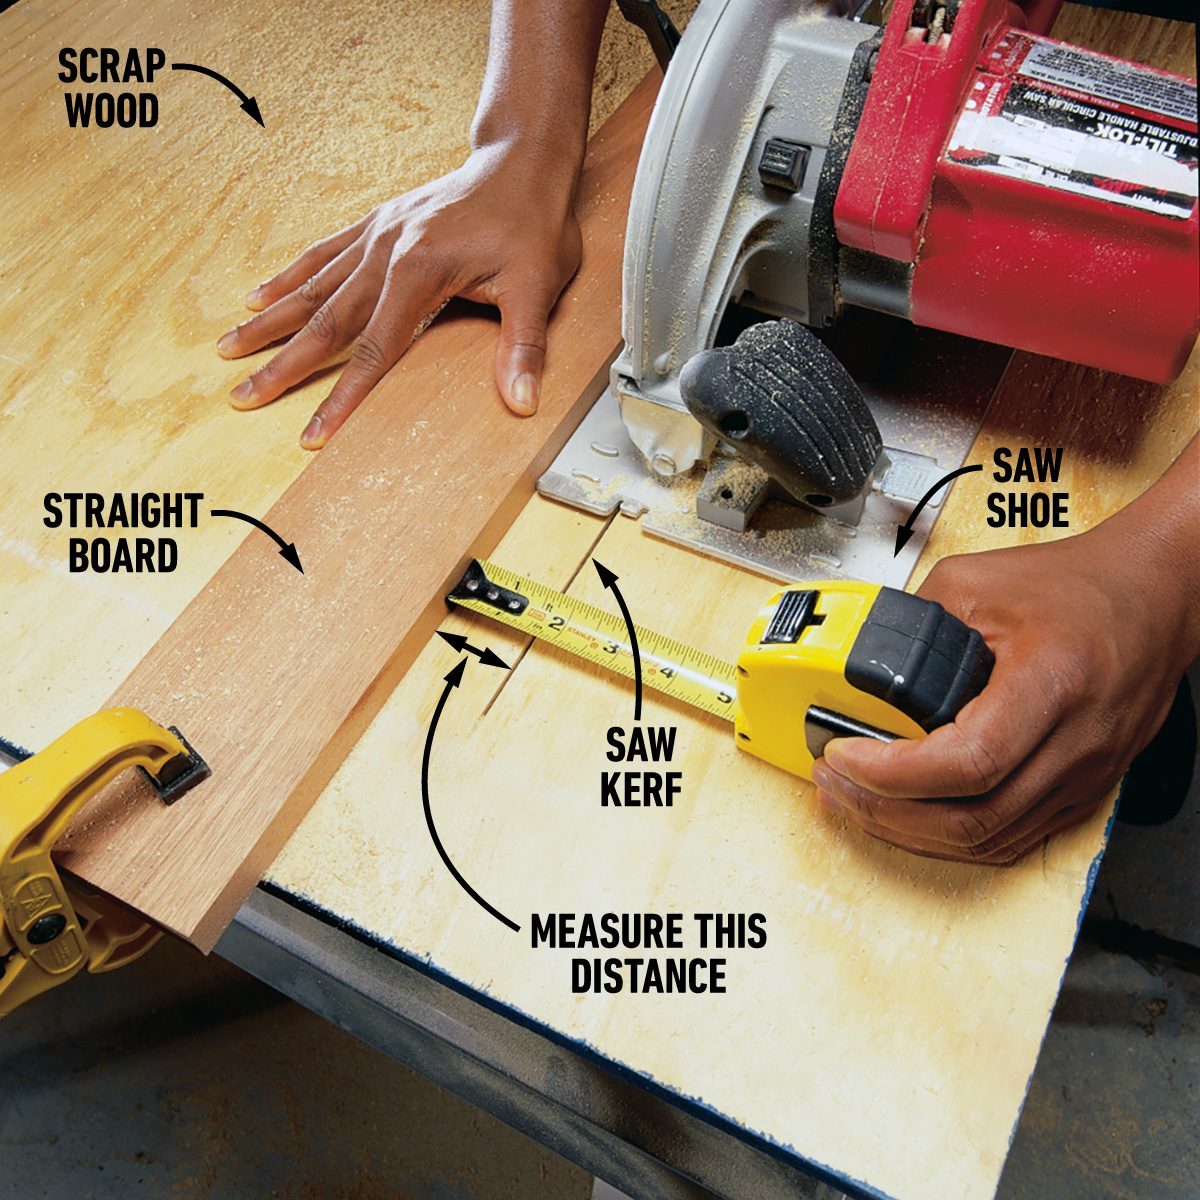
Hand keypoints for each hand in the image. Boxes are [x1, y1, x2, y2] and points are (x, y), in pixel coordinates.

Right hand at [217, 144, 582, 447]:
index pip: (374, 351)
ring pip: (312, 286)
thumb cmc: (533, 222)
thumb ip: (524, 346)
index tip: (314, 434)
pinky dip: (289, 276)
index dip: (343, 398)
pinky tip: (261, 295)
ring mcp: (376, 234)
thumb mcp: (538, 286)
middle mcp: (385, 252)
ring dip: (269, 320)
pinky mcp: (377, 223)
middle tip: (243, 396)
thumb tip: (522, 402)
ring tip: (229, 347)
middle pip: (325, 321)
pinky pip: (323, 252)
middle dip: (282, 364)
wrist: (523, 161)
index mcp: (418, 271)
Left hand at [811, 509, 1196, 864]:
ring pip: (987, 839)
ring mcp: (1083, 774)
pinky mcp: (1081, 789)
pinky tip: (908, 812)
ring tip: (856, 800)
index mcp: (1052, 683)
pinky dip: (950, 835)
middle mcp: (1075, 742)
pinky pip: (1009, 836)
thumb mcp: (976, 581)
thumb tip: (856, 660)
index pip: (967, 762)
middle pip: (972, 819)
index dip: (893, 773)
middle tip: (835, 782)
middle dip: (886, 811)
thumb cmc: (1078, 586)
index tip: (843, 753)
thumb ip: (912, 619)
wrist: (1152, 596)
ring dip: (910, 832)